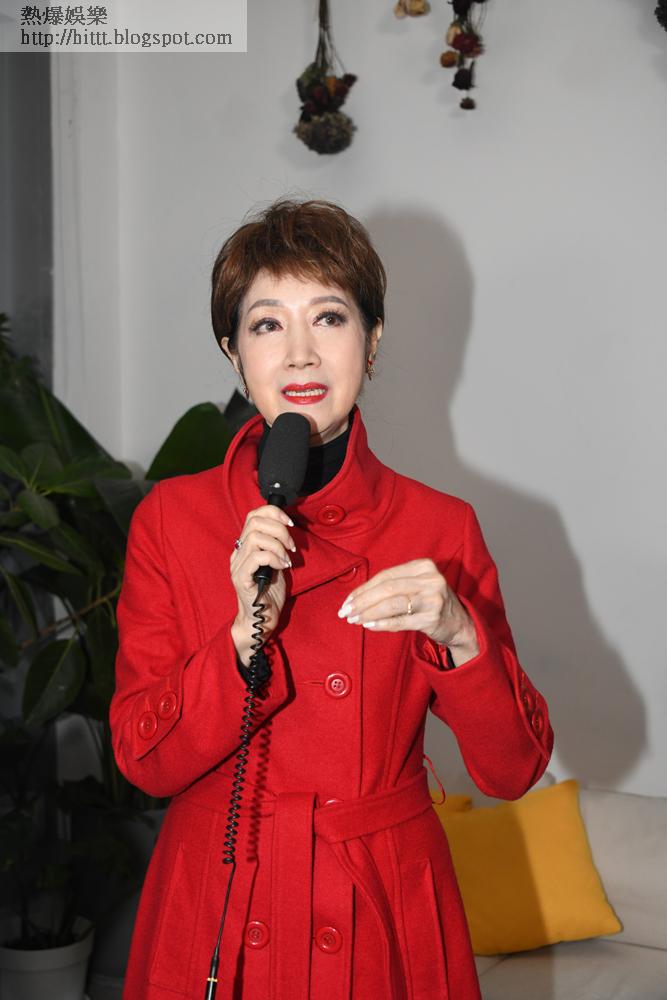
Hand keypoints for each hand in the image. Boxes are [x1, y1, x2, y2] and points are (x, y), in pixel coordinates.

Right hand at [229, 505, 296, 665]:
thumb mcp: (277, 563)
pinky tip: (283, 567)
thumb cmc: (270, 593)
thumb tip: (288, 529)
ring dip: (278, 545)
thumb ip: (277, 546)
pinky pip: (256, 557)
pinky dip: (274, 557)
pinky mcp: (241, 578)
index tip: (290, 524)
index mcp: (245, 547)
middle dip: (279, 529)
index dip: (273, 513)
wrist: (262, 619)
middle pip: (254, 522)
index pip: (253, 515)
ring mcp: (237, 565)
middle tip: (291, 546)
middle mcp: (238, 553)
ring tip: (287, 558)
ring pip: (255, 537)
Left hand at [337, 558, 479, 662]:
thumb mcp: (416, 585)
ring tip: (355, 620)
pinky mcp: (433, 617)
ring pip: (392, 603)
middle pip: (387, 588)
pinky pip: (401, 620)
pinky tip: (370, 626)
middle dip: (362, 601)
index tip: (348, 601)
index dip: (364, 588)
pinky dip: (382, 624)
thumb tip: (355, 598)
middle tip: (346, 612)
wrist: (459, 622)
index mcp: (423, 566)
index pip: (386, 576)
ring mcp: (433, 598)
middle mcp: (430, 579)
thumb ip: (391, 586)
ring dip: (369, 613)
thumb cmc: (429, 602)